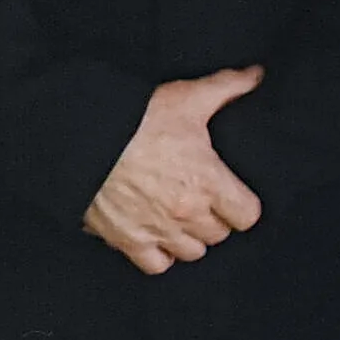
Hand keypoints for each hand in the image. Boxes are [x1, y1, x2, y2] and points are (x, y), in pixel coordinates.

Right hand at [82, 66, 263, 272]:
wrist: (83, 138)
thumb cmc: (136, 118)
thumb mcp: (186, 96)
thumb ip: (226, 87)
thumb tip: (256, 76)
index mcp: (208, 181)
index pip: (248, 215)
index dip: (241, 204)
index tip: (230, 193)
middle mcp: (188, 212)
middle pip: (219, 234)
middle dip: (214, 218)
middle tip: (200, 198)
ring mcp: (159, 230)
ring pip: (192, 252)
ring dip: (189, 237)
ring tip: (179, 216)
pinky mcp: (129, 241)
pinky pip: (157, 264)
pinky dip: (159, 254)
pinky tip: (155, 234)